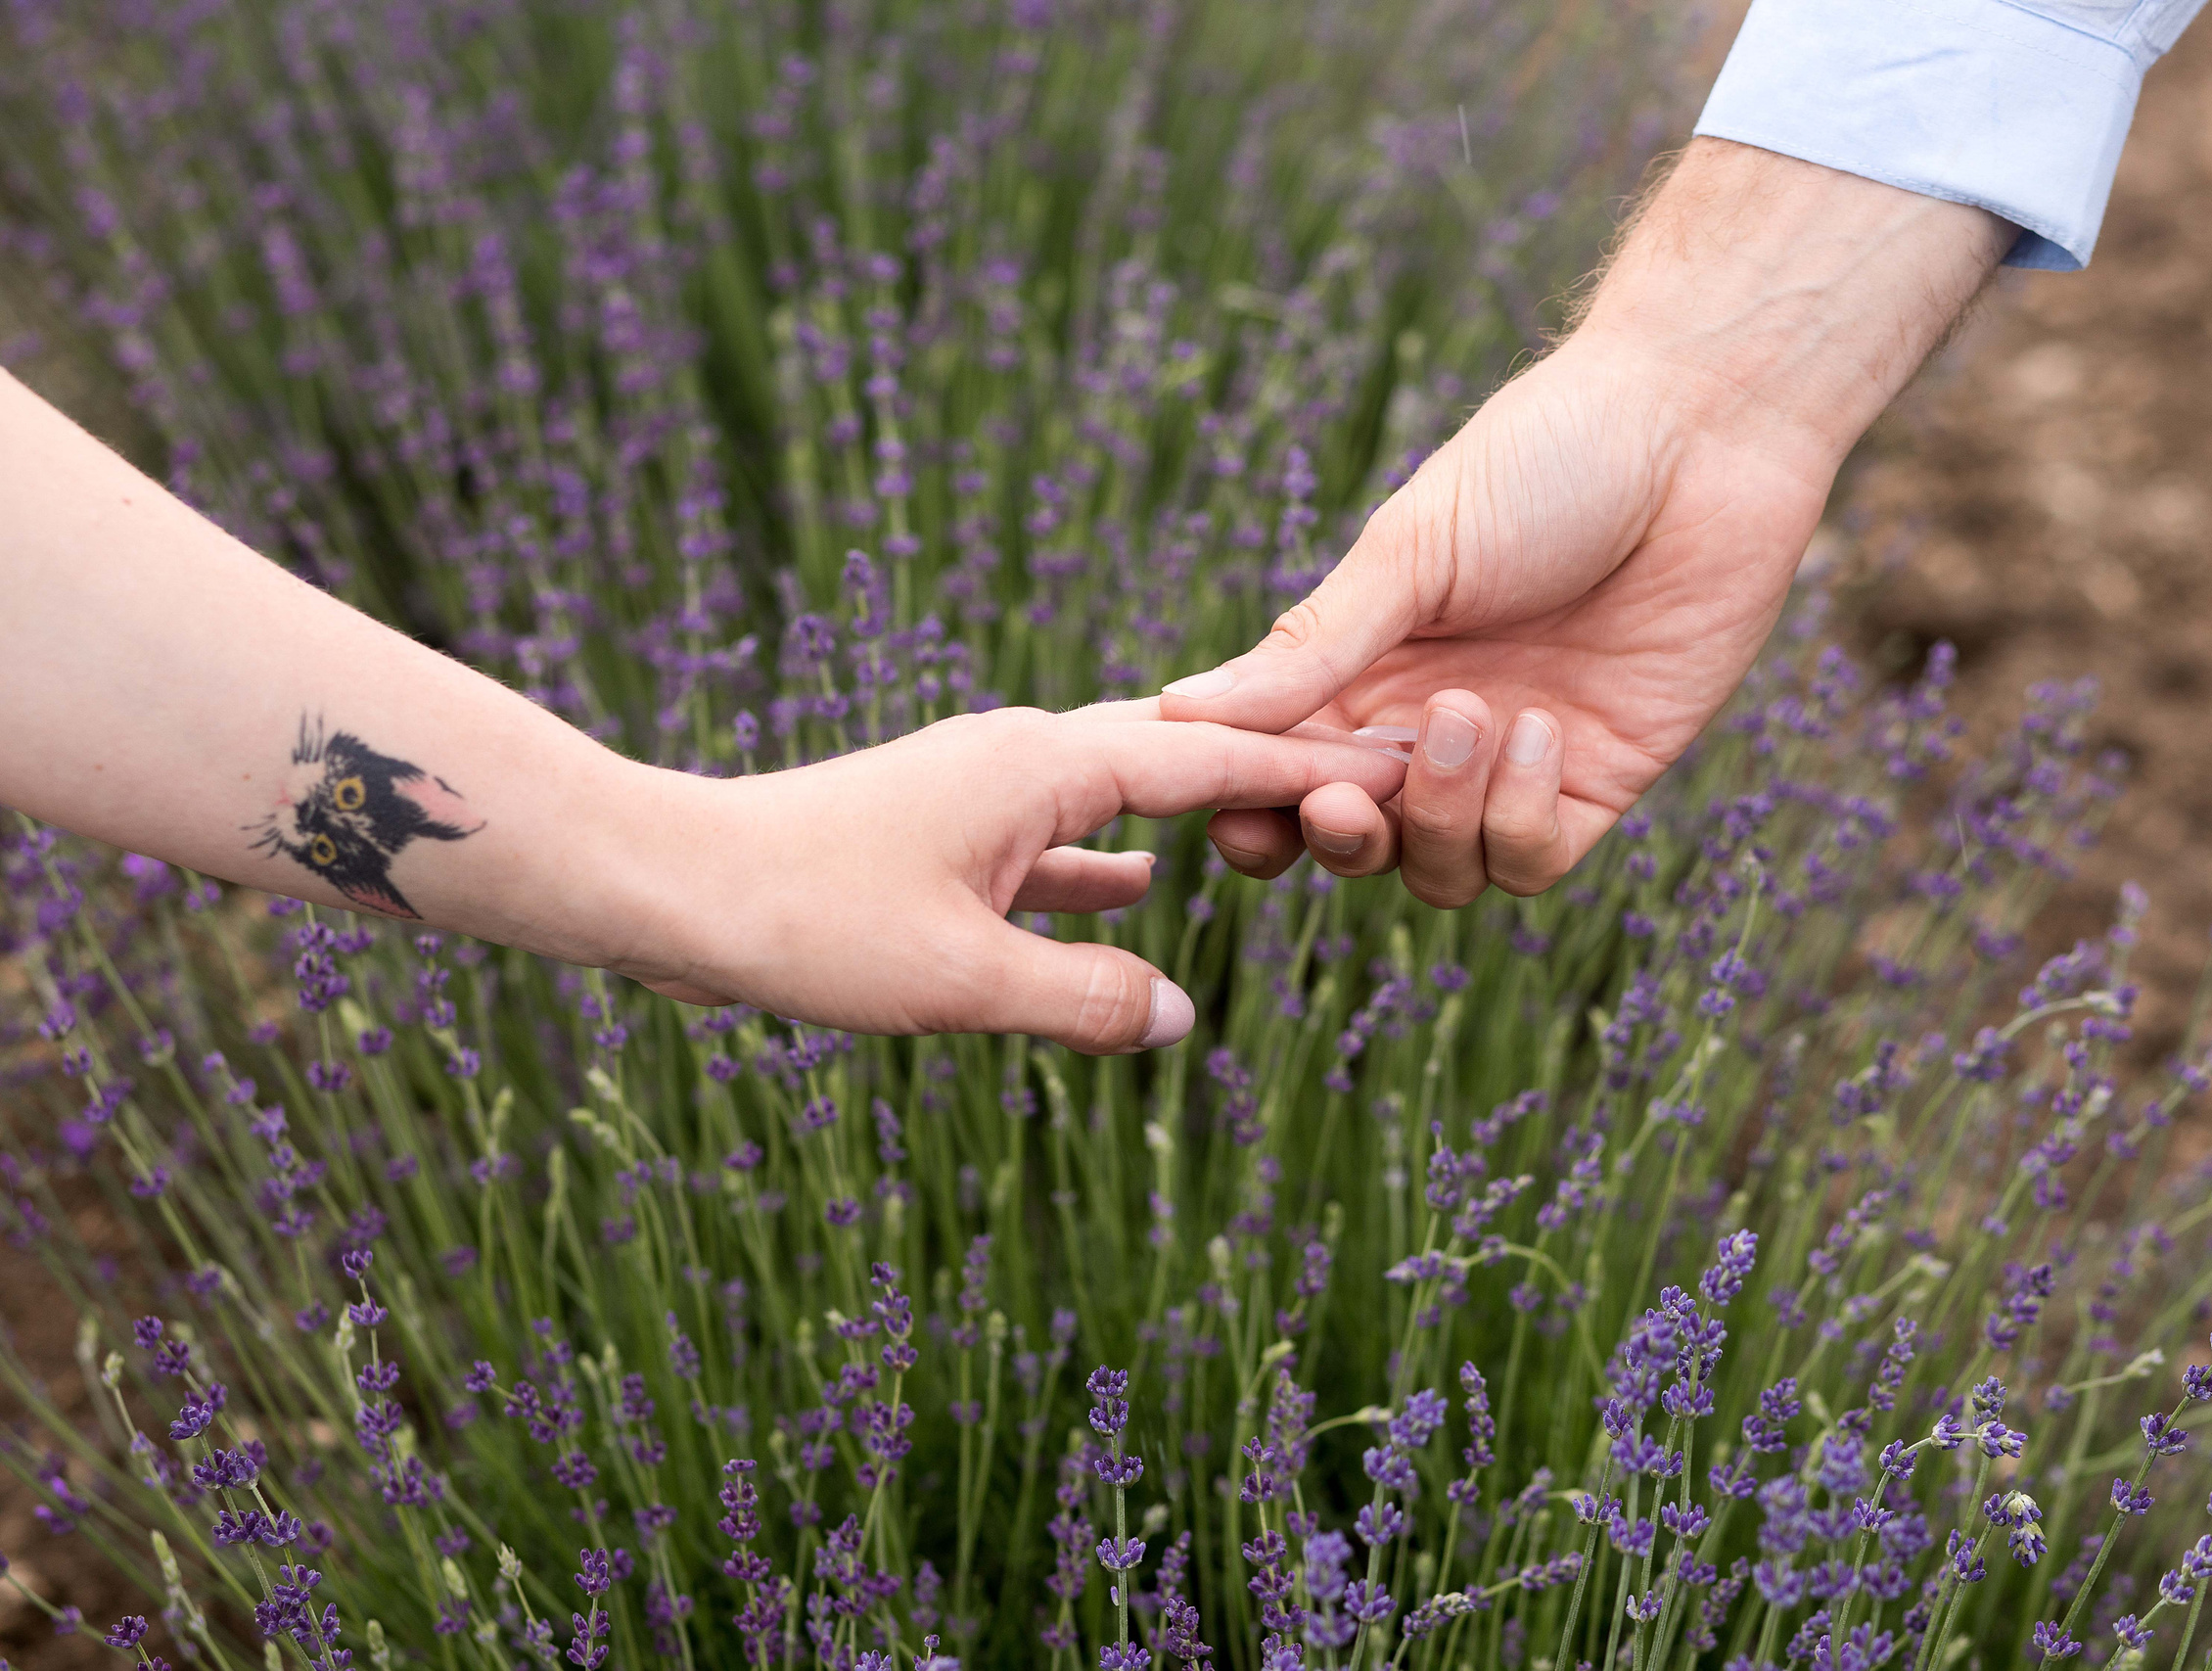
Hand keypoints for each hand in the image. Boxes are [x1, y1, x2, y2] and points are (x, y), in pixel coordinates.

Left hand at [596, 703, 1408, 1052]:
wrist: (671, 885)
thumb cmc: (807, 920)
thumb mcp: (961, 980)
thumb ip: (1083, 1000)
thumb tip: (1181, 1016)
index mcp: (1043, 767)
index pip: (1209, 761)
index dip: (1307, 769)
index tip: (1402, 761)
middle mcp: (1021, 760)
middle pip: (1175, 761)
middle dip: (1267, 781)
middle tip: (1366, 783)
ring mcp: (979, 795)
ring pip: (1116, 801)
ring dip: (1194, 819)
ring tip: (1283, 832)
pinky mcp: (942, 836)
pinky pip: (1056, 844)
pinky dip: (1107, 865)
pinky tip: (1143, 888)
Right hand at [1160, 140, 2011, 905]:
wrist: (1702, 429)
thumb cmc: (1547, 458)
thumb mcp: (1411, 551)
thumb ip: (1309, 647)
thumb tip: (1175, 711)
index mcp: (1363, 669)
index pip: (1281, 775)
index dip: (1249, 811)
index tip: (1231, 809)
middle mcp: (1428, 729)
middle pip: (1354, 846)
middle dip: (1336, 839)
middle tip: (1340, 797)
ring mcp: (1513, 764)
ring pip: (1441, 872)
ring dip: (1436, 818)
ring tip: (1465, 714)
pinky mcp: (1600, 780)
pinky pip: (1533, 860)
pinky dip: (1519, 817)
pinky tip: (1541, 732)